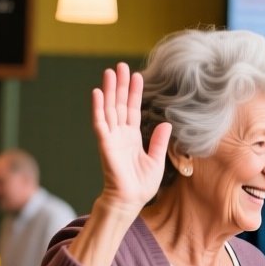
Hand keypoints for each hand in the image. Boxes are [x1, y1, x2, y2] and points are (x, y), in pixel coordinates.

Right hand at [92, 62, 171, 214]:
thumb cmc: (141, 184)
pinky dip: (98, 108)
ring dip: (109, 90)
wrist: (130, 200)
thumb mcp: (157, 160)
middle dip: (120, 85)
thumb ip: (159, 141)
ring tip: (109, 72)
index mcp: (133, 136)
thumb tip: (166, 123)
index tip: (136, 75)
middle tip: (120, 65)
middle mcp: (121, 134)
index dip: (135, 93)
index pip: (133, 109)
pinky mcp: (105, 144)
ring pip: (109, 109)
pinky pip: (100, 123)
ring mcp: (112, 138)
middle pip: (120, 104)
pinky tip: (97, 93)